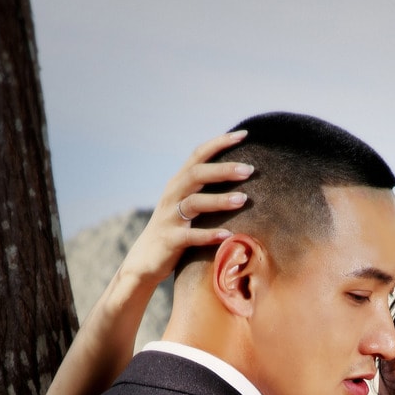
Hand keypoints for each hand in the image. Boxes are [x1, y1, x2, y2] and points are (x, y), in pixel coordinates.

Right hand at [121, 130, 254, 290]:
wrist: (144, 260)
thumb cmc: (174, 230)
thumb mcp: (186, 205)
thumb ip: (205, 189)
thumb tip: (237, 174)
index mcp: (178, 183)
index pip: (198, 155)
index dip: (220, 142)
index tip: (244, 134)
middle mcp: (172, 195)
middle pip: (197, 174)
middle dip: (224, 170)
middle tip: (250, 170)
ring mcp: (170, 217)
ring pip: (194, 202)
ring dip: (219, 200)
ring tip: (243, 199)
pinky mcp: (170, 239)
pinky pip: (191, 236)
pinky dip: (210, 235)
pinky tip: (229, 236)